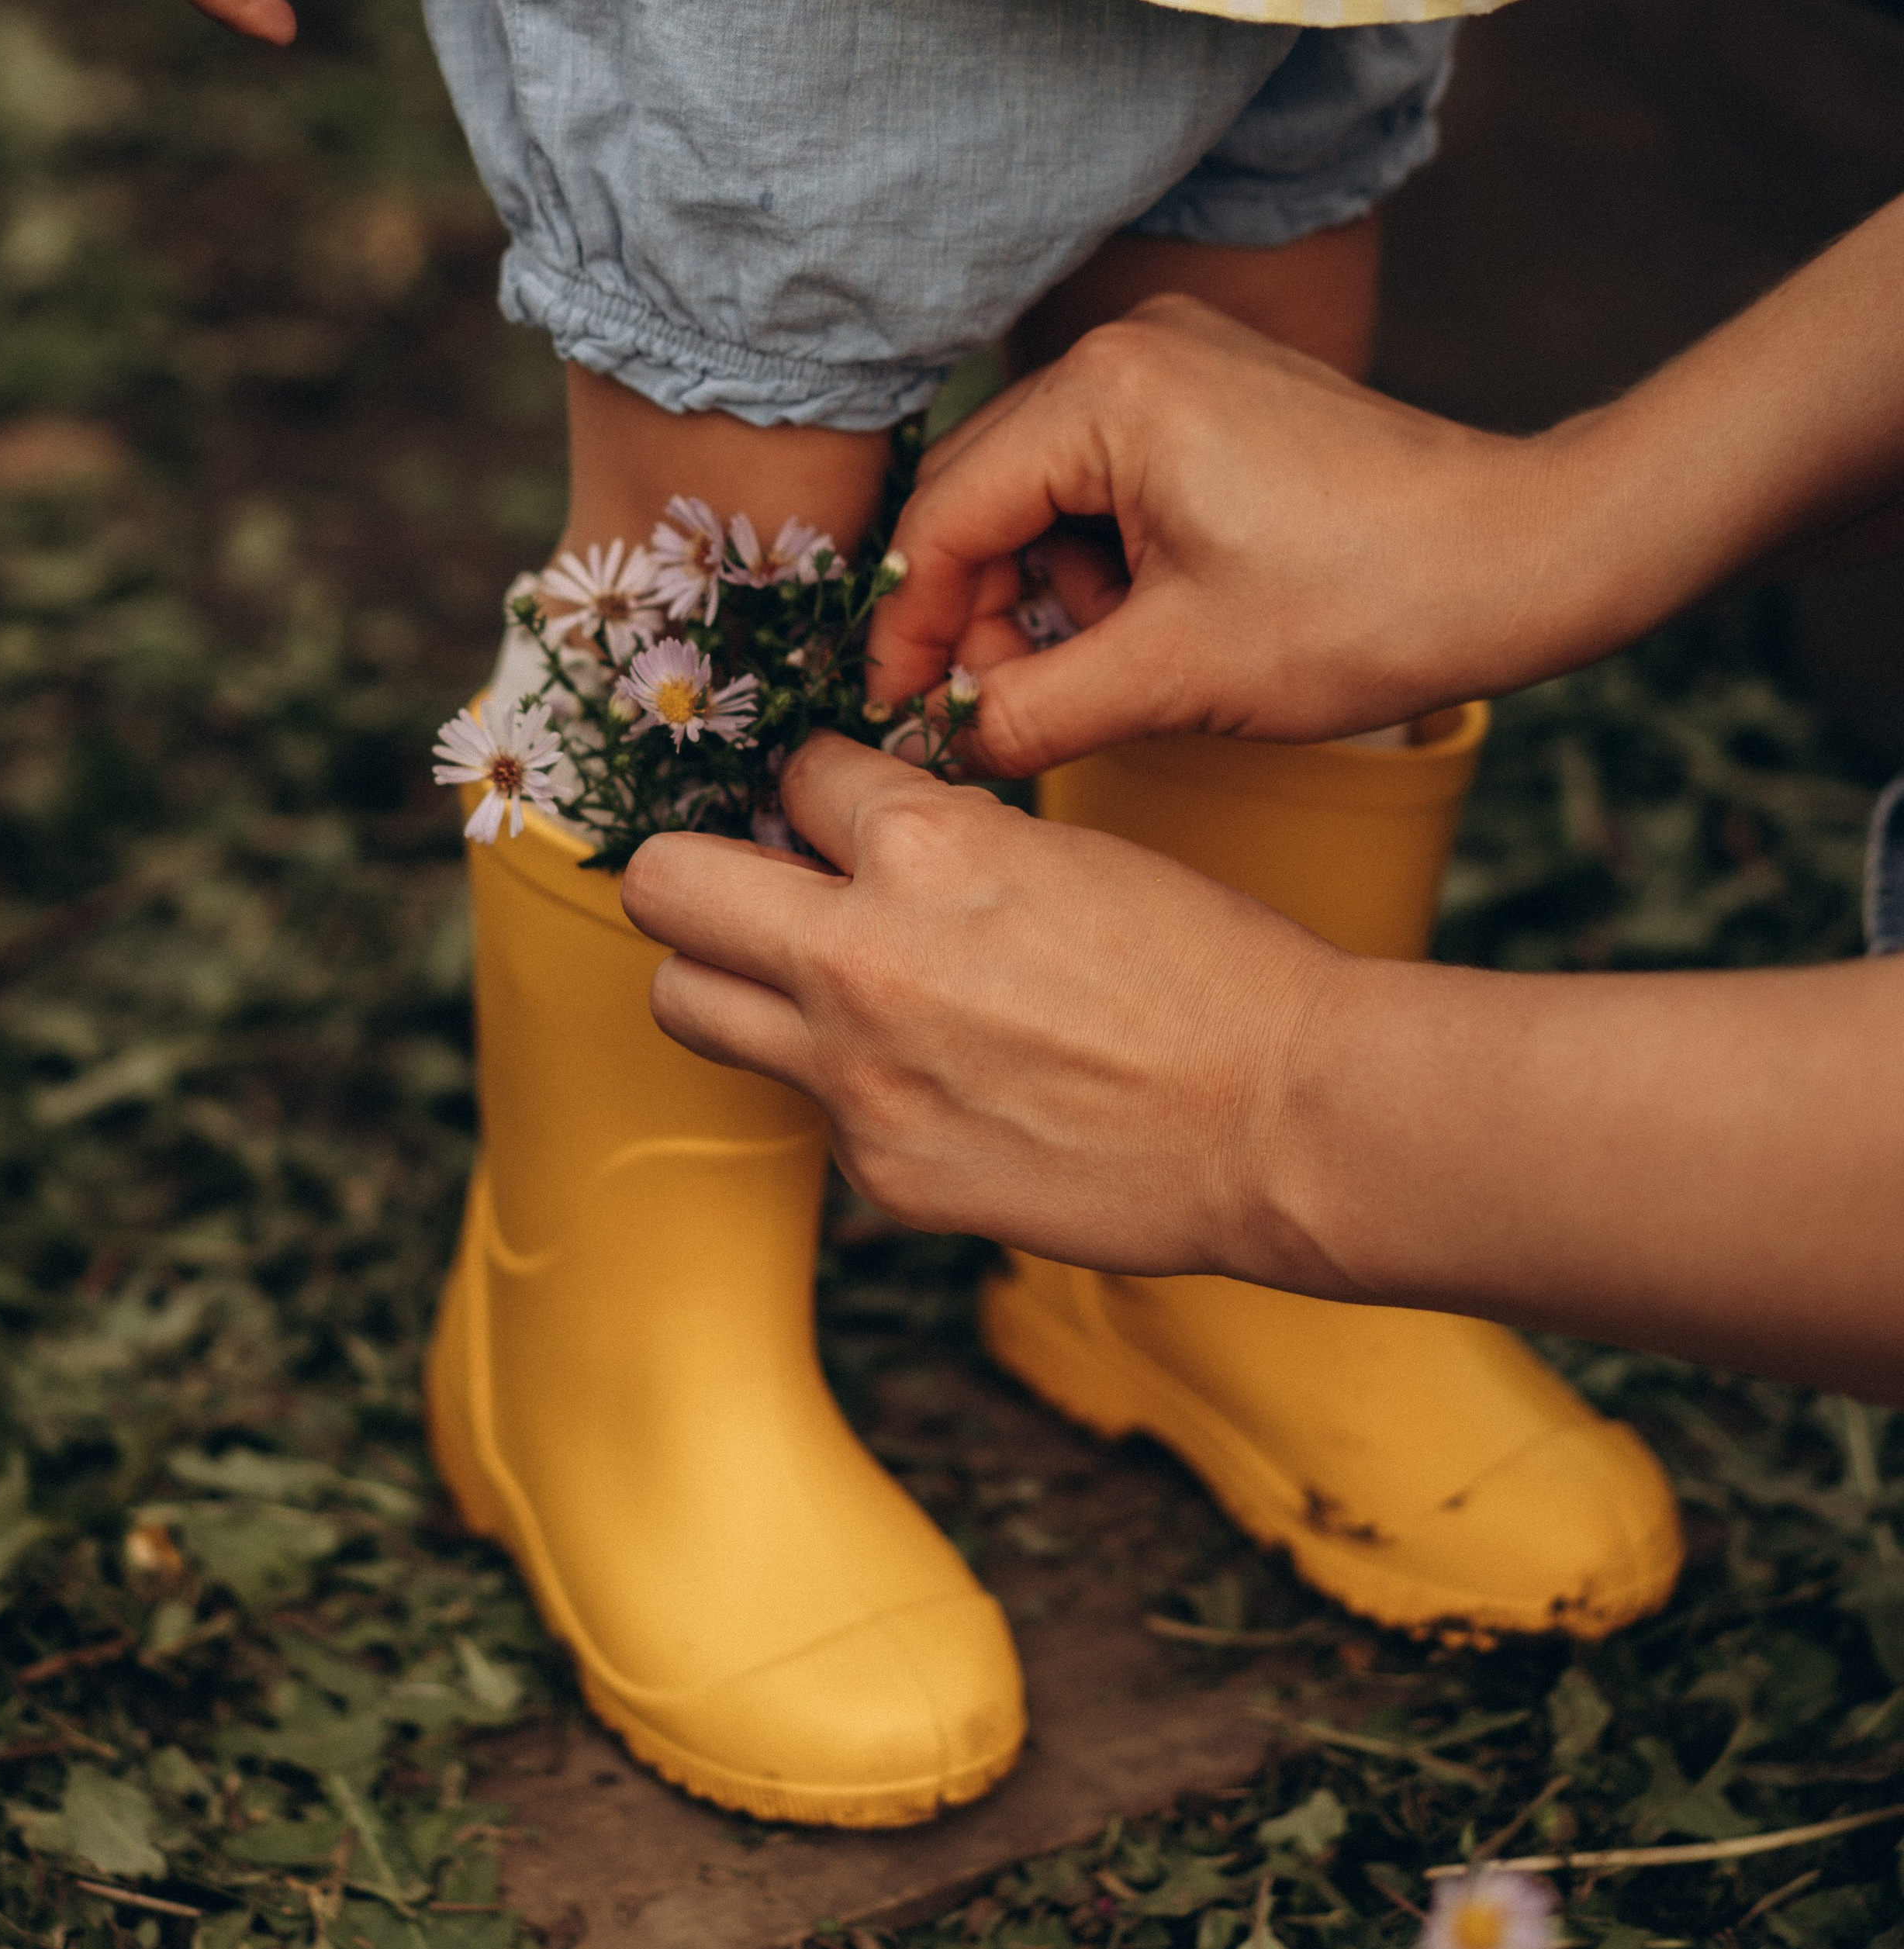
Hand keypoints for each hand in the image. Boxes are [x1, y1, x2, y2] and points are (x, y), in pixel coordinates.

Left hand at [620, 735, 1343, 1283]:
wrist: (1282, 1118)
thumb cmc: (1206, 970)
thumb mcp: (1058, 852)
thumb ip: (935, 847)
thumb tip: (846, 846)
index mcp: (924, 845)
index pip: (793, 777)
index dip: (821, 794)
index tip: (836, 819)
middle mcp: (861, 955)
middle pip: (667, 886)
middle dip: (695, 874)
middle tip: (745, 888)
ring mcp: (857, 1076)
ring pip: (687, 1003)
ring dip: (727, 980)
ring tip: (802, 985)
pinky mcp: (880, 1171)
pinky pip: (808, 1109)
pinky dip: (850, 1089)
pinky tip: (939, 1086)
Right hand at [867, 297, 1582, 771]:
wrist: (1528, 557)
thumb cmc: (1373, 605)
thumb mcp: (1180, 676)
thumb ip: (1034, 712)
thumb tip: (943, 745)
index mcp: (1105, 393)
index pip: (944, 515)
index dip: (911, 628)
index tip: (901, 713)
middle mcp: (1129, 350)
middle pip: (982, 494)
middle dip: (981, 614)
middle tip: (995, 715)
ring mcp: (1178, 362)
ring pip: (1044, 494)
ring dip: (1049, 595)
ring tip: (1112, 672)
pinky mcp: (1216, 394)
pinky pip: (1108, 480)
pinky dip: (1106, 563)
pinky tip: (1154, 626)